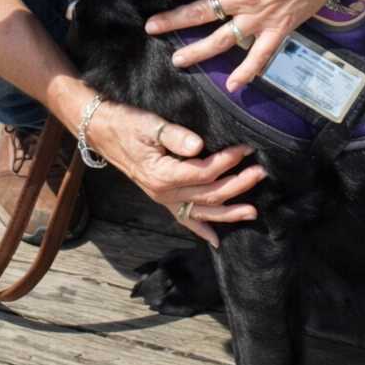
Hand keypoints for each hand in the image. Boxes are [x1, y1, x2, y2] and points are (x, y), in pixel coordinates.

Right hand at [86, 99, 264, 246]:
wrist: (104, 132)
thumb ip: (175, 136)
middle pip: (209, 194)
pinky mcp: (163, 198)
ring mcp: (163, 199)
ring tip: (253, 212)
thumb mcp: (151, 124)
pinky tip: (216, 240)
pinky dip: (202, 229)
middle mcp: (164, 193)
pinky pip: (184, 219)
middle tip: (260, 173)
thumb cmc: (128, 125)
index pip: (205, 172)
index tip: (246, 149)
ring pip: (202, 212)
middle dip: (238, 185)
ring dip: (228, 212)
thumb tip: (199, 146)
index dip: (227, 161)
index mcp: (163, 174)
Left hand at [144, 0, 329, 91]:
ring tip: (177, 60)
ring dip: (198, 51)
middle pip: (201, 12)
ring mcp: (262, 16)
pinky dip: (247, 72)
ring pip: (223, 39)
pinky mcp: (281, 28)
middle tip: (150, 28)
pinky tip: (233, 85)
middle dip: (173, 20)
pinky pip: (261, 55)